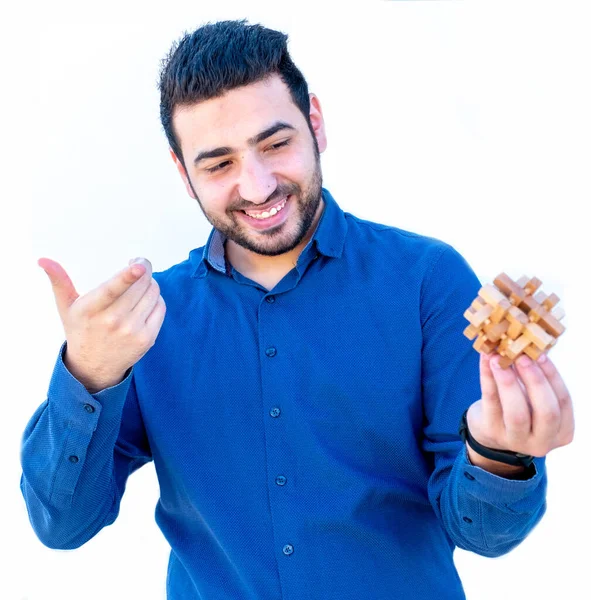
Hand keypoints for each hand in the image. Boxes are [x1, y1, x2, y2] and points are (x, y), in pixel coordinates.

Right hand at [38, 257, 165, 391]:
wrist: (94, 367)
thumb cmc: (81, 329)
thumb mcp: (66, 307)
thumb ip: (59, 281)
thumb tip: (42, 260)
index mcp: (90, 310)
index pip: (111, 290)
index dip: (127, 276)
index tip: (139, 266)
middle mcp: (112, 322)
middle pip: (140, 285)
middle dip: (143, 270)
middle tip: (139, 266)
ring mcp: (132, 331)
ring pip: (153, 293)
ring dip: (149, 283)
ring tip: (139, 285)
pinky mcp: (147, 339)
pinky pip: (160, 307)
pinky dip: (156, 299)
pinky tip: (145, 301)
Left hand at [466, 352, 573, 460]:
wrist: (490, 432)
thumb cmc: (519, 409)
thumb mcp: (534, 399)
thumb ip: (536, 379)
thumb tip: (529, 345)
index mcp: (561, 431)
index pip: (563, 401)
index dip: (552, 375)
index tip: (540, 353)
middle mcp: (542, 441)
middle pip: (546, 412)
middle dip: (535, 381)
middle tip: (522, 357)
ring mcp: (515, 440)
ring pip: (516, 412)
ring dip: (508, 381)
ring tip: (498, 358)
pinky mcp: (491, 432)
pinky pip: (490, 402)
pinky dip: (488, 378)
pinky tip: (485, 360)